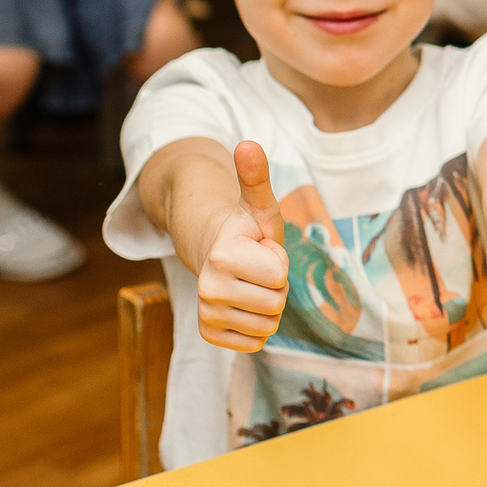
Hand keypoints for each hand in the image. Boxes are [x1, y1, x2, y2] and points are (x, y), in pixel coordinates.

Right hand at [196, 140, 286, 352]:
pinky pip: (255, 342)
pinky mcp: (210, 334)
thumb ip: (256, 177)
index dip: (279, 260)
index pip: (279, 275)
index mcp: (223, 256)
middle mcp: (208, 288)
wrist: (215, 253)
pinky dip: (257, 326)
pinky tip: (244, 304)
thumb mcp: (259, 204)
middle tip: (258, 269)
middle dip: (276, 286)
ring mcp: (207, 313)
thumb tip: (248, 143)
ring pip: (268, 326)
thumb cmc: (246, 230)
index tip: (262, 249)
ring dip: (268, 306)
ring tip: (252, 284)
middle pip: (276, 304)